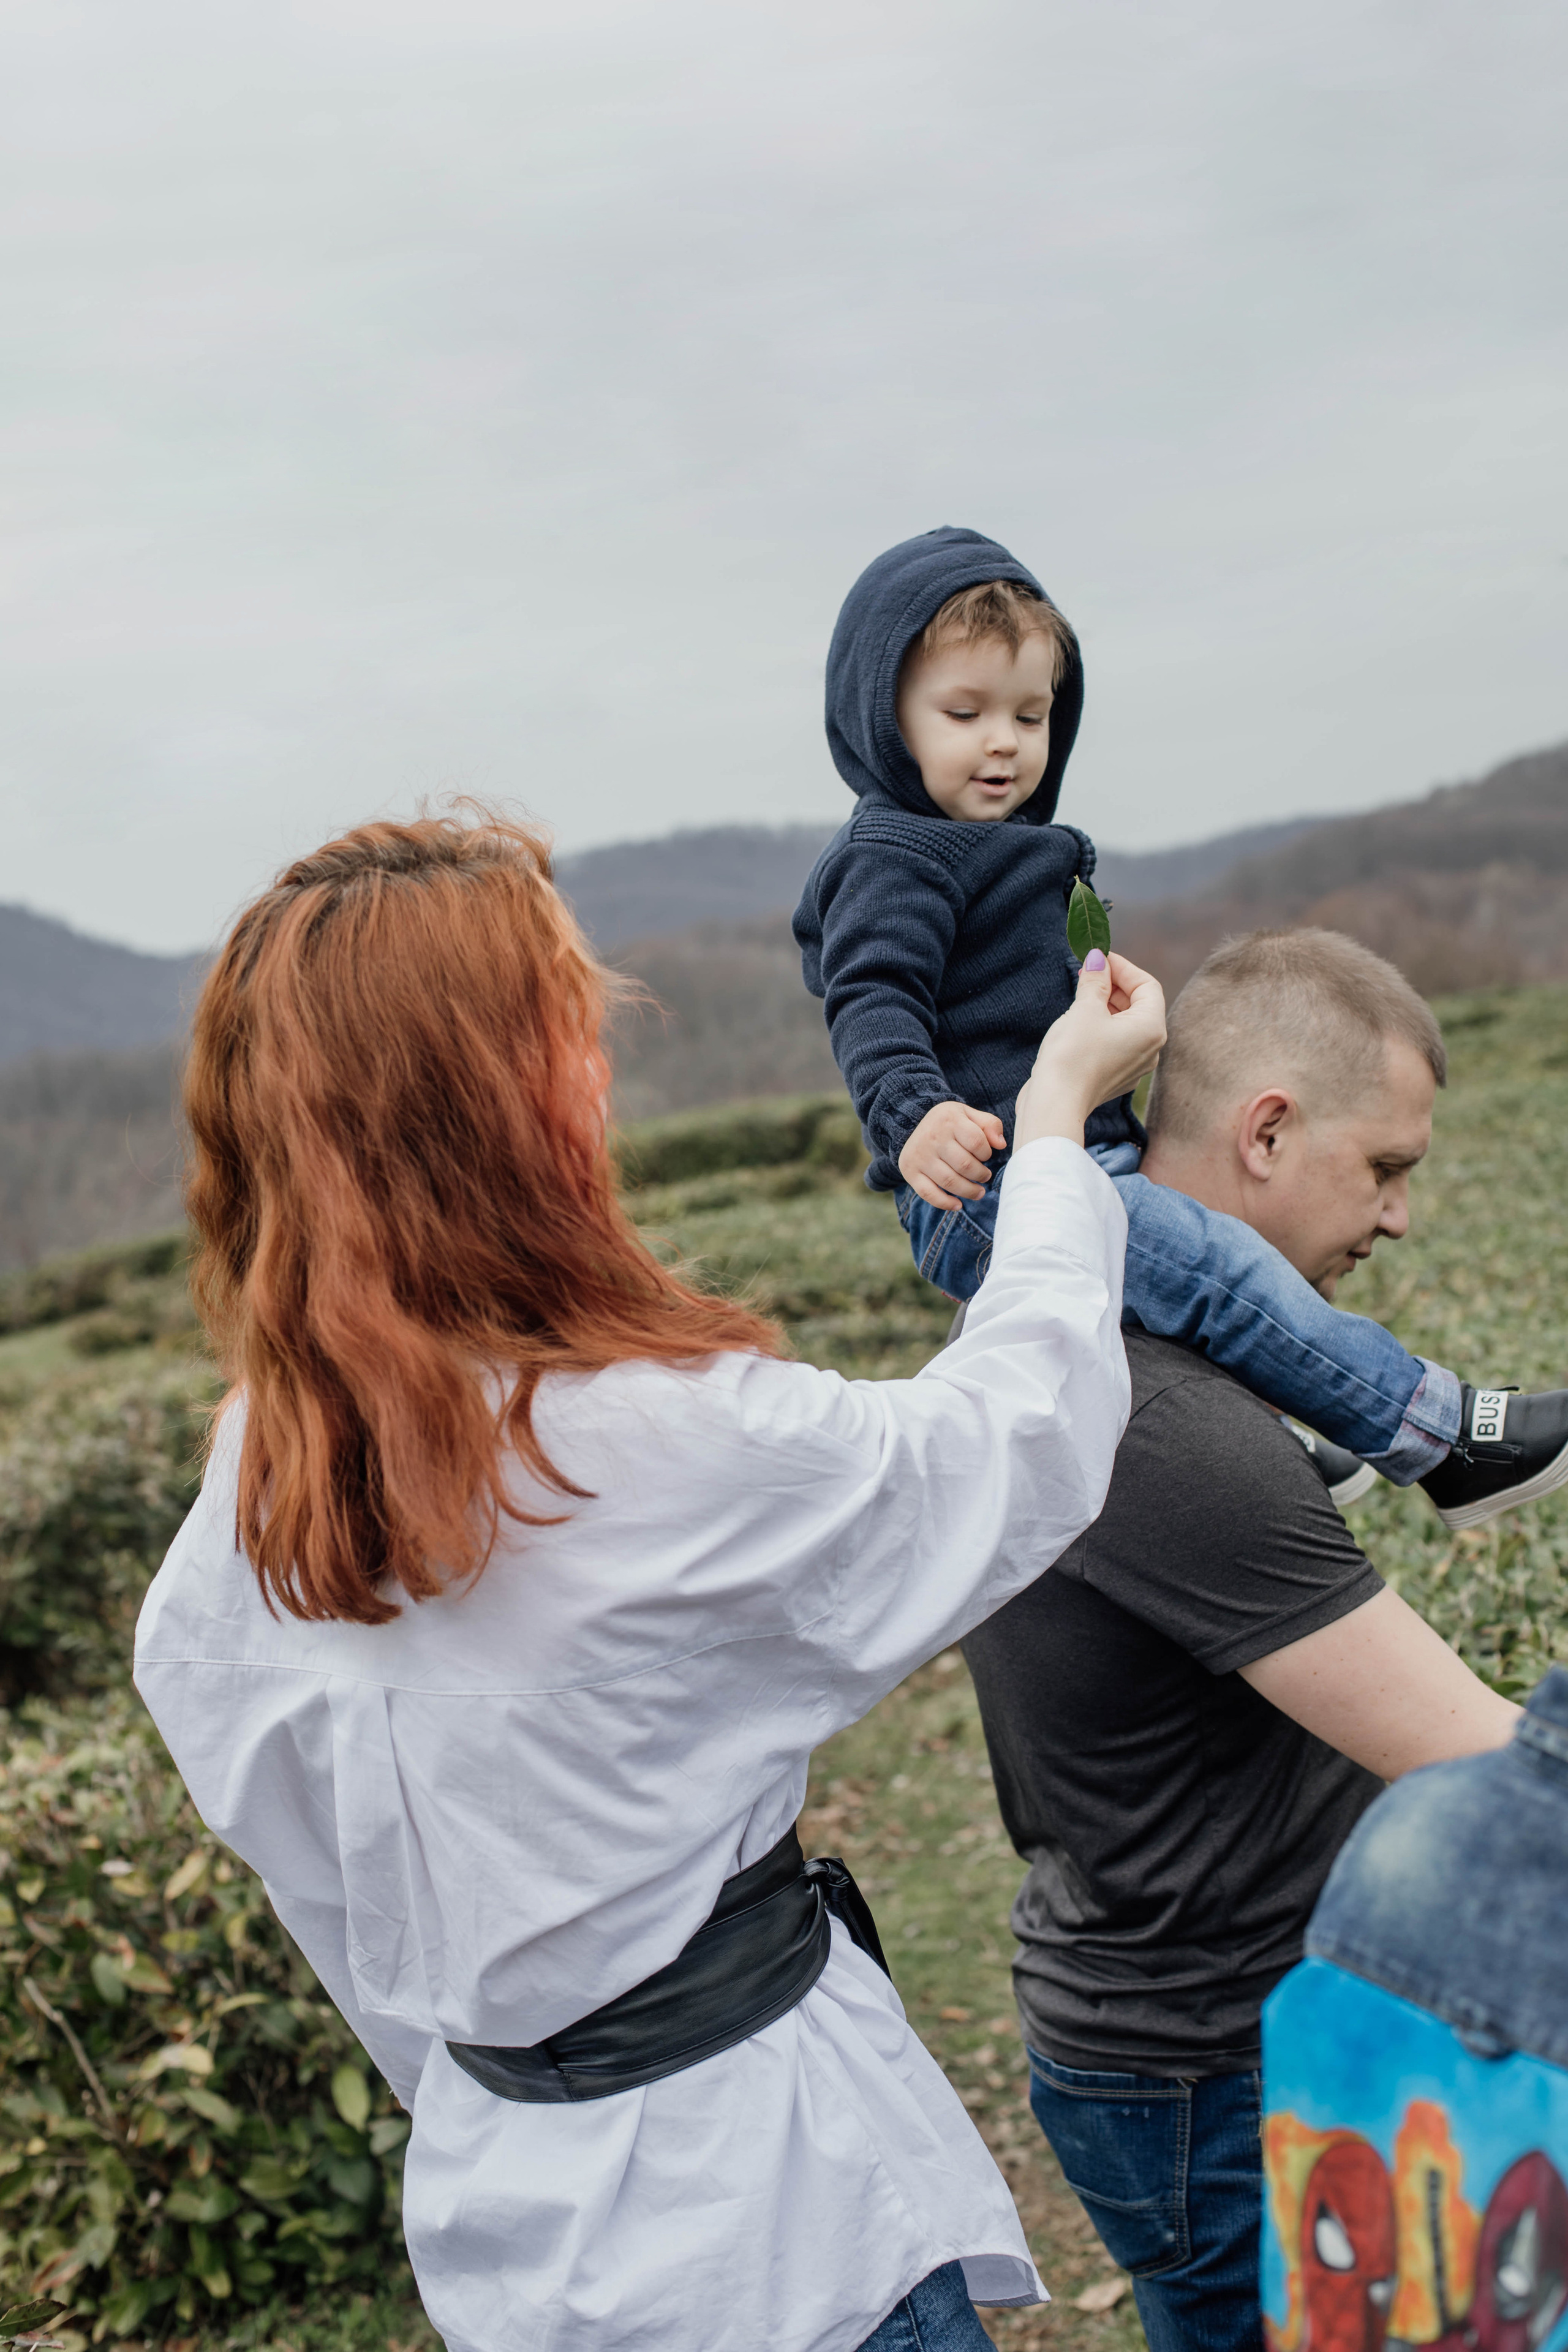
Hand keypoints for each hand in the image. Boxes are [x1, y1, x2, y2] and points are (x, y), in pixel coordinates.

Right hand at [898, 1101, 1007, 1210]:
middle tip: (985, 1176)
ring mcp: (919, 1155)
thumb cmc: (949, 1123)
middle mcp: (932, 1137)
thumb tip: (1000, 1144)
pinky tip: (958, 1205)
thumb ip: (990, 1125)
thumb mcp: (968, 1114)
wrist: (911, 1124)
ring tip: (979, 1192)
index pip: (977, 1142)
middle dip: (981, 1175)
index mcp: (948, 1119)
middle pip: (965, 1165)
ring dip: (969, 1191)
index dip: (987, 1153)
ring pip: (950, 1182)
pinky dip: (945, 1203)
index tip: (985, 1156)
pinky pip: (928, 1193)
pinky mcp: (910, 1171)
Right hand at [1014, 950, 1166, 1151]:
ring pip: (1126, 1024)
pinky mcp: (1116, 1077)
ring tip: (1080, 996)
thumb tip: (1098, 958)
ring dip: (1106, 1005)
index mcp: (1151, 1028)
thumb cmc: (1072, 1055)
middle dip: (1114, 985)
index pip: (1147, 985)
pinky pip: (1116, 1042)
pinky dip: (1102, 1027)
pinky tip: (1078, 1023)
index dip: (1122, 967)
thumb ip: (1095, 980)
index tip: (1097, 958)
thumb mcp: (1084, 1008)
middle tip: (1086, 973)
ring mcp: (1135, 1066)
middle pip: (1139, 1004)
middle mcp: (1151, 1049)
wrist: (1056, 1104)